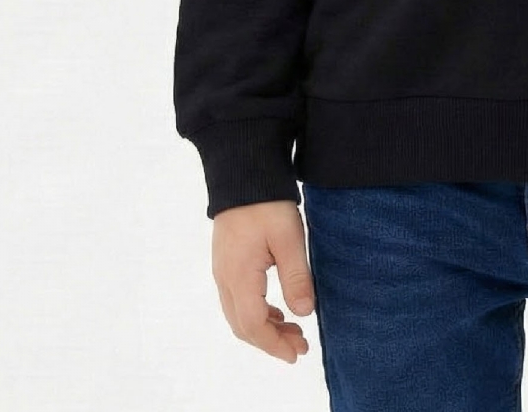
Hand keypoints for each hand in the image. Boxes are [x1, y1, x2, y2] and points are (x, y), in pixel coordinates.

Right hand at [212, 199, 315, 363]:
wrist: (243, 174)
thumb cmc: (267, 204)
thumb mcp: (289, 238)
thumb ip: (296, 277)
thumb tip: (305, 314)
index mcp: (239, 277)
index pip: (254, 326)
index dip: (275, 344)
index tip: (298, 352)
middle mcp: (225, 279)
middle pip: (243, 326)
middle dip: (271, 342)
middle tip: (301, 346)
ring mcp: (222, 271)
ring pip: (239, 315)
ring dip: (264, 329)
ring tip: (293, 331)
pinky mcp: (226, 263)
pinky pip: (237, 301)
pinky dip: (257, 313)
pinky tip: (276, 311)